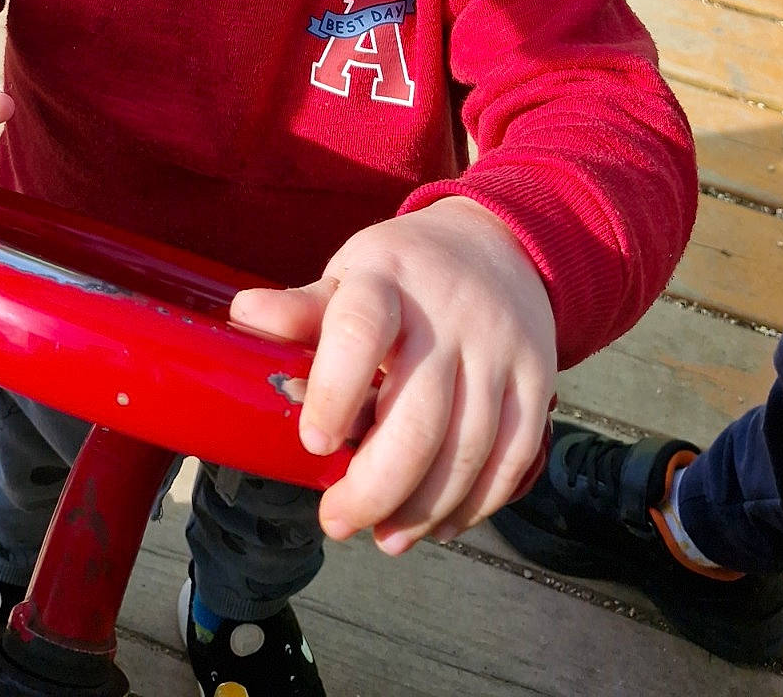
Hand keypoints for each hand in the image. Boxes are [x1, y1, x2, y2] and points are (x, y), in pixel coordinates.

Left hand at [230, 197, 556, 553]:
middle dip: (375, 487)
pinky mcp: (537, 379)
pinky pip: (513, 458)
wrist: (499, 245)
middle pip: (419, 417)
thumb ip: (303, 309)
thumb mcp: (352, 273)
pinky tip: (442, 523)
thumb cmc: (408, 272)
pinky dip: (477, 504)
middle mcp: (450, 313)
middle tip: (338, 520)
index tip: (313, 443)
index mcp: (388, 279)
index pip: (360, 330)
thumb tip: (245, 315)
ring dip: (424, 509)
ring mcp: (500, 348)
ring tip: (386, 536)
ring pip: (468, 449)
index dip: (333, 390)